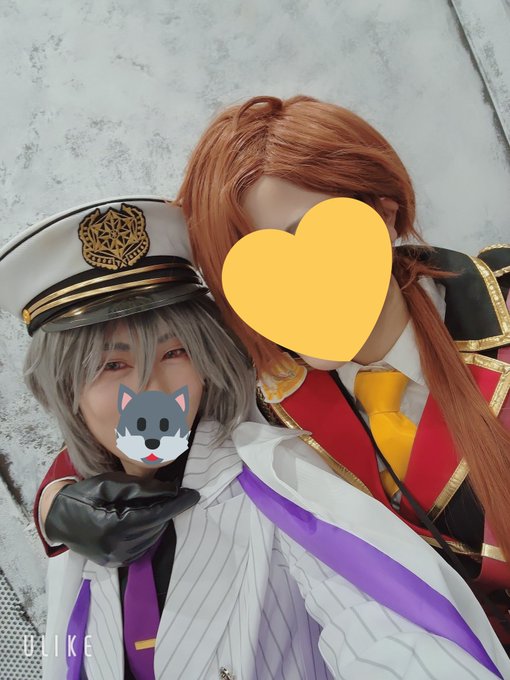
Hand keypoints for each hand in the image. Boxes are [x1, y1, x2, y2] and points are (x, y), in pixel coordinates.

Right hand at [44, 471, 198, 566]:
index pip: (155, 515)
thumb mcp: (110, 484)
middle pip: (155, 526)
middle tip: (174, 493)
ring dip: (159, 520)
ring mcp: (116, 559)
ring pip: (152, 537)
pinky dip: (149, 531)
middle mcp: (115, 548)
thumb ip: (141, 488)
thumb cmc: (83, 496)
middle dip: (167, 509)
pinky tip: (145, 518)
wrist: (58, 518)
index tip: (194, 495)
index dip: (176, 504)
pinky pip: (143, 547)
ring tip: (155, 503)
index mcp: (112, 527)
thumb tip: (172, 490)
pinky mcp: (116, 563)